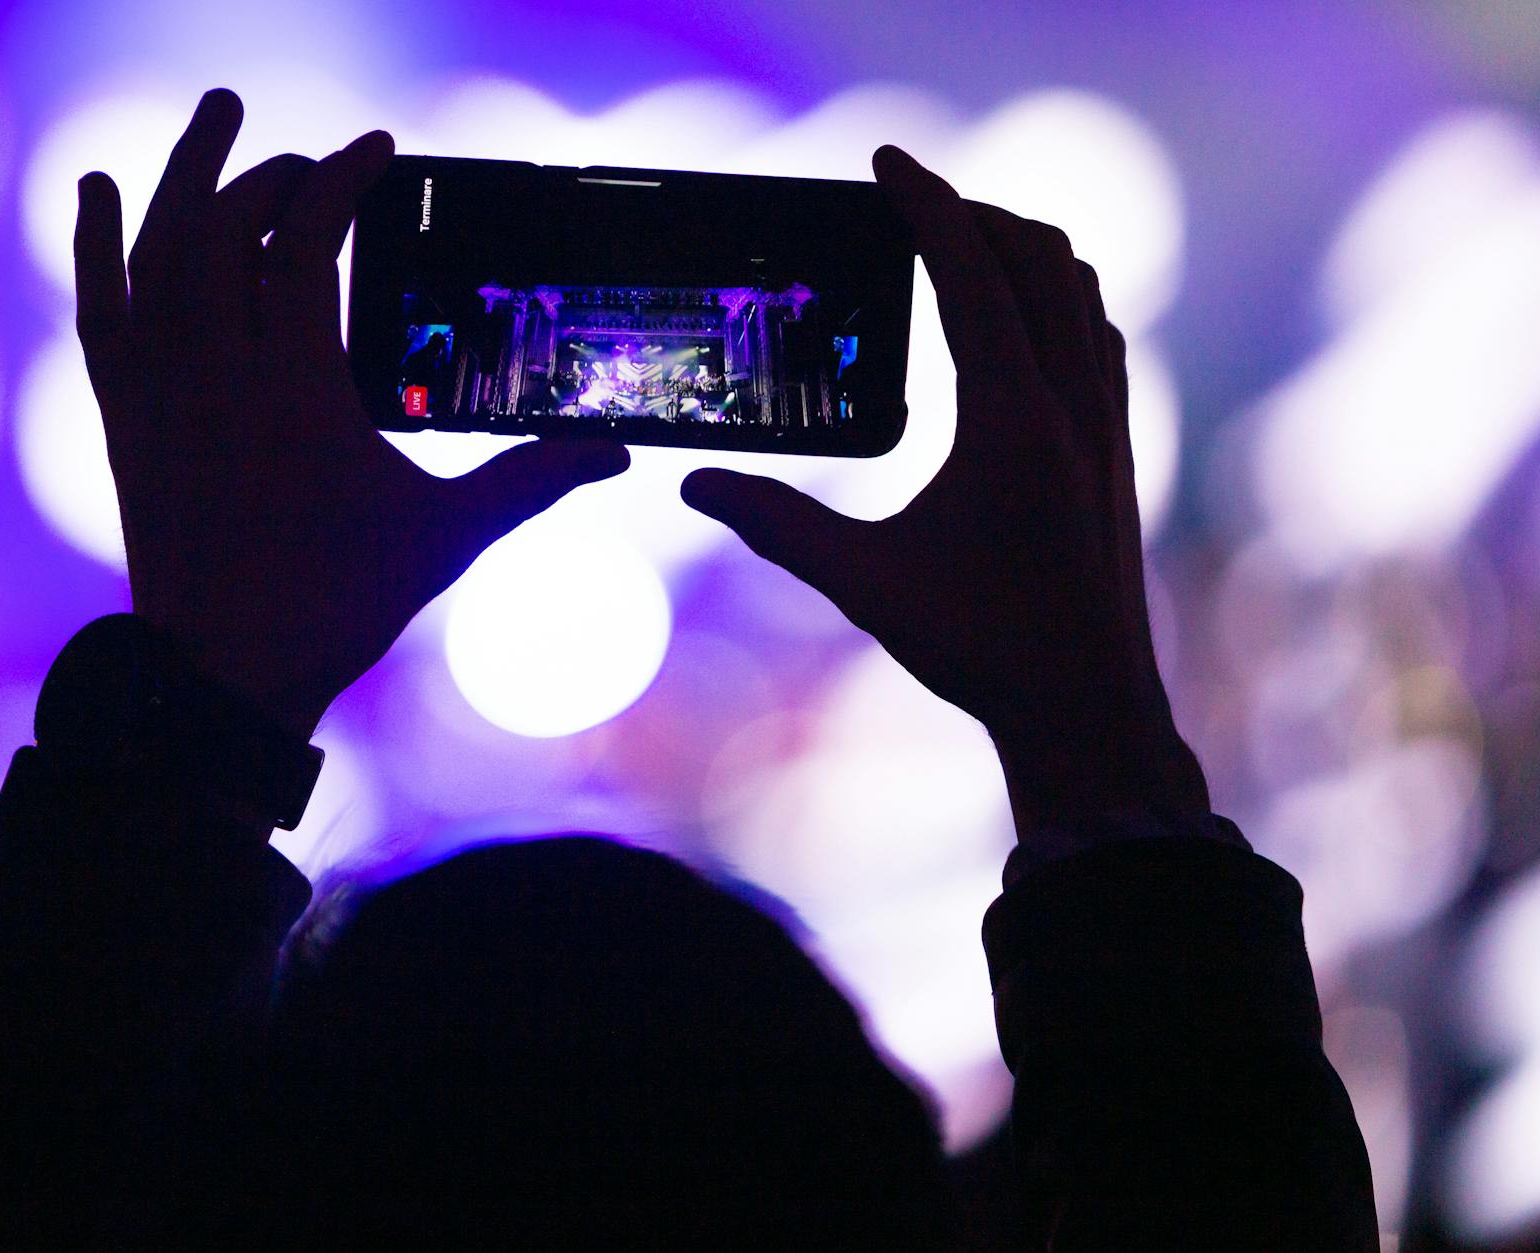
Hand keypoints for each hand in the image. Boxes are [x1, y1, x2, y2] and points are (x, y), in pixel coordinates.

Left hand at [73, 90, 627, 737]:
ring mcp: (163, 390)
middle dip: (271, 171)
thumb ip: (529, 482)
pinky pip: (101, 307)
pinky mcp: (128, 415)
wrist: (222, 677)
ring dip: (186, 172)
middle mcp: (218, 371)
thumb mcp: (446, 537)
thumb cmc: (335, 606)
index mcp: (298, 386)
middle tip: (317, 161)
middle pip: (226, 225)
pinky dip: (97, 242)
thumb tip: (615, 455)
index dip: (341, 180)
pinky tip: (100, 188)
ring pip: (159, 249)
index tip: (378, 153)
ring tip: (220, 113)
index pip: (306, 241)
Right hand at [682, 146, 1206, 839]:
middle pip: (1037, 258)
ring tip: (960, 246)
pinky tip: (1018, 326)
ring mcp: (1107, 424)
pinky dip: (1057, 298)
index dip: (926, 202)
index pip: (972, 270)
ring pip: (1081, 290)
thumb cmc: (979, 647)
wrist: (1086, 706)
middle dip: (973, 212)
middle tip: (909, 205)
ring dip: (1021, 250)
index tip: (885, 160)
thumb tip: (696, 485)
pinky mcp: (1119, 448)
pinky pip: (1098, 335)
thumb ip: (775, 523)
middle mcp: (1073, 404)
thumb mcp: (862, 582)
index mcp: (1011, 419)